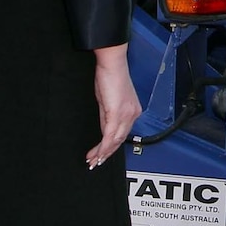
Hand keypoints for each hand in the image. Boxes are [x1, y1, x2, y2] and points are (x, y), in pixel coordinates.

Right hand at [87, 45, 141, 168]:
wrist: (112, 63)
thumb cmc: (110, 76)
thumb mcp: (108, 100)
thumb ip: (107, 115)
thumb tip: (103, 129)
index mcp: (133, 110)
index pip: (122, 134)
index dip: (112, 146)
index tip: (102, 155)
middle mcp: (133, 114)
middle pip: (120, 140)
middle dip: (106, 153)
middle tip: (94, 162)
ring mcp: (126, 114)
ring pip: (115, 140)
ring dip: (103, 152)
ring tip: (92, 160)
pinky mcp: (117, 112)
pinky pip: (110, 135)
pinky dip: (103, 146)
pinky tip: (97, 153)